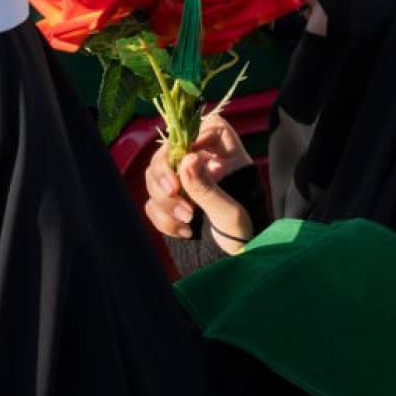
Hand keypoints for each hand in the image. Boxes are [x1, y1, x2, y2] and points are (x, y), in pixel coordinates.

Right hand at [143, 114, 254, 252]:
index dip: (193, 138)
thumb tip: (187, 159)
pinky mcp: (170, 205)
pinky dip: (163, 218)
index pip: (207, 128)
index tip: (189, 160)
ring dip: (164, 199)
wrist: (235, 267)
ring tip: (187, 220)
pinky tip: (184, 233)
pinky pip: (152, 203)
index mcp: (226, 158)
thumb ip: (206, 187)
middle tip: (174, 192)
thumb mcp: (230, 213)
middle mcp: (202, 166)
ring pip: (154, 176)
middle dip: (165, 173)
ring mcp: (183, 185)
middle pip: (169, 150)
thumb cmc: (243, 238)